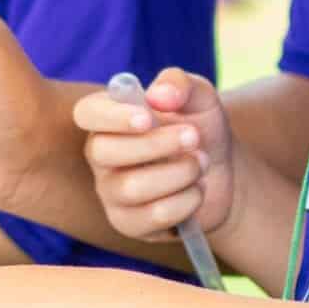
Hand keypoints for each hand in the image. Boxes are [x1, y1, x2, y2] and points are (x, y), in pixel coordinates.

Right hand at [77, 69, 236, 240]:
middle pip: (104, 152)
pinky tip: (197, 190)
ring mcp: (111, 192)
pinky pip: (150, 217)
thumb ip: (180, 84)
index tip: (147, 118)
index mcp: (108, 116)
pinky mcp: (129, 223)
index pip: (87, 113)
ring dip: (177, 173)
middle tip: (194, 136)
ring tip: (201, 163)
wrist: (221, 173)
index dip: (112, 117)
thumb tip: (159, 95)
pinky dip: (184, 202)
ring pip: (130, 188)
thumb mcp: (199, 97)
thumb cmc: (200, 127)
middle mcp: (101, 154)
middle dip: (156, 144)